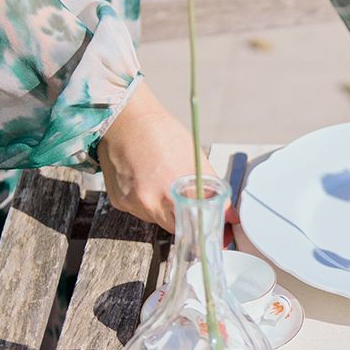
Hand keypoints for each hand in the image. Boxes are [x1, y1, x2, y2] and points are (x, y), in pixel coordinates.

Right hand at [97, 82, 235, 235]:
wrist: (126, 119)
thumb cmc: (162, 134)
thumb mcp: (197, 161)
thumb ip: (215, 192)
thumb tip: (230, 216)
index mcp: (174, 193)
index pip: (195, 228)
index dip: (203, 228)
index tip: (209, 230)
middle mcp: (151, 203)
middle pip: (175, 228)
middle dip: (183, 218)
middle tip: (183, 198)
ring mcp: (133, 203)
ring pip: (156, 219)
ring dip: (163, 208)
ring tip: (160, 180)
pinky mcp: (118, 201)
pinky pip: (138, 210)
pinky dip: (145, 200)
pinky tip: (145, 179)